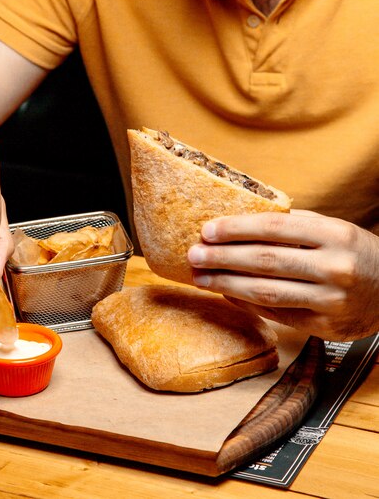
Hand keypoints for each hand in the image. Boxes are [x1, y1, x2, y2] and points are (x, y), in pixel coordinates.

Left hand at [187, 210, 378, 340]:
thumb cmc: (354, 253)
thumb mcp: (333, 229)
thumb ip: (293, 225)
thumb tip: (238, 222)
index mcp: (336, 234)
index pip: (275, 228)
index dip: (237, 229)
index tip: (207, 229)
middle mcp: (335, 268)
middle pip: (266, 262)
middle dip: (223, 258)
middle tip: (193, 254)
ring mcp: (331, 301)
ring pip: (267, 292)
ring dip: (226, 284)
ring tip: (200, 277)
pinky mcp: (325, 326)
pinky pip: (276, 313)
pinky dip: (246, 303)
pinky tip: (226, 292)